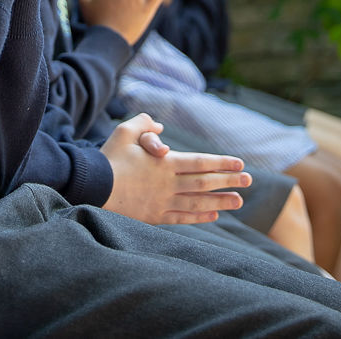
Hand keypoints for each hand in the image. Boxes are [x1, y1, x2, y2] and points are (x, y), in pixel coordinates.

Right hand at [100, 113, 248, 224]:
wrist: (91, 189)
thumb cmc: (108, 159)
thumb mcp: (125, 132)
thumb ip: (145, 124)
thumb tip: (160, 128)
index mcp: (164, 163)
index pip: (201, 162)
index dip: (222, 163)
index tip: (240, 164)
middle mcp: (168, 183)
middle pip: (204, 182)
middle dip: (228, 181)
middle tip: (248, 181)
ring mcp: (163, 202)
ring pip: (198, 202)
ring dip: (220, 201)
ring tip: (238, 201)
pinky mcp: (154, 216)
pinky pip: (182, 217)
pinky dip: (200, 217)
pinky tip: (213, 215)